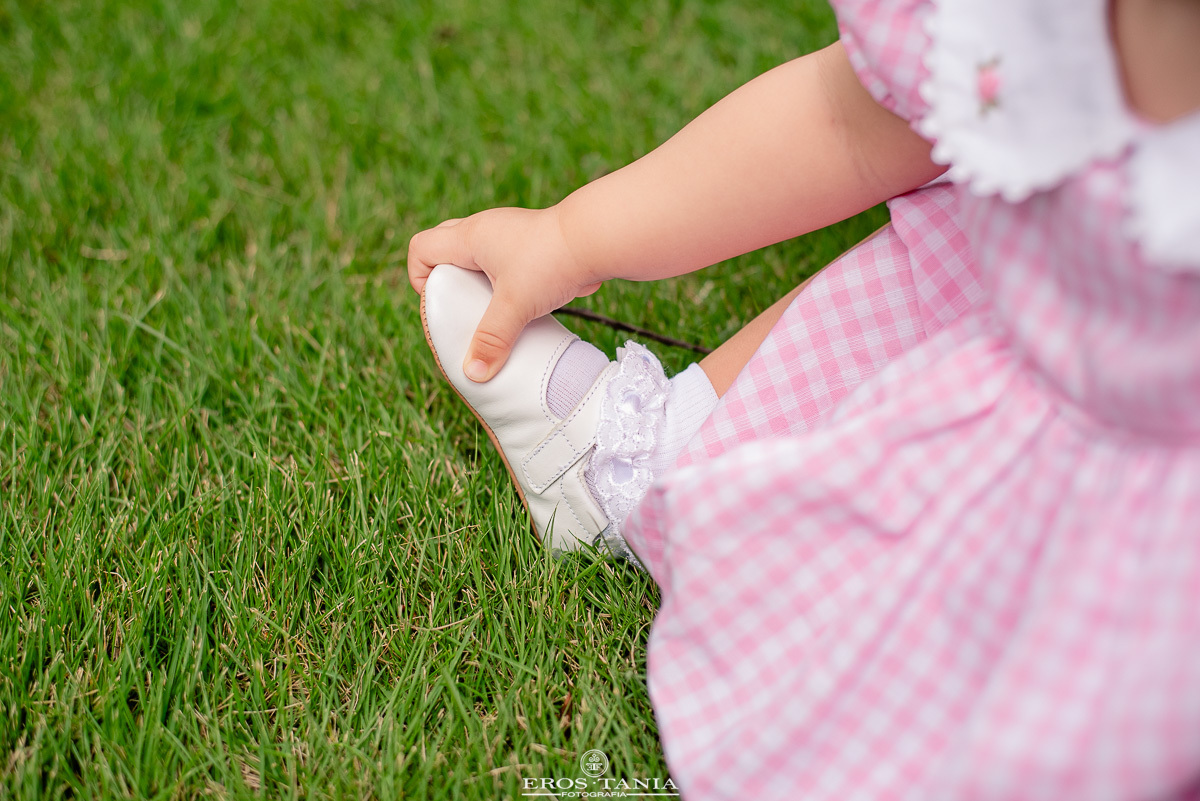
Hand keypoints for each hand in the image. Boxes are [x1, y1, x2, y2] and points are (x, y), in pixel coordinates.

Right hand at [408, 206, 602, 381]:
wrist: (597, 239)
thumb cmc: (551, 263)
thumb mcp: (516, 305)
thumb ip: (492, 339)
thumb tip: (473, 373)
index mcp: (470, 237)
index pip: (421, 247)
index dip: (420, 277)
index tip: (442, 302)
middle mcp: (485, 228)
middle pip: (443, 244)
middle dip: (445, 277)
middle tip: (463, 304)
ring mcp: (509, 233)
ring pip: (476, 253)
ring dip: (476, 279)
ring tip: (492, 308)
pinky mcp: (530, 242)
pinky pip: (502, 259)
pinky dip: (502, 280)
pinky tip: (521, 303)